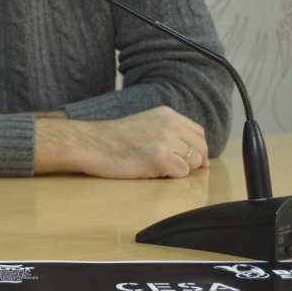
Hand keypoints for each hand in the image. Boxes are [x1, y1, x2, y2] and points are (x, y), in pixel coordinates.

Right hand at [35, 106, 207, 178]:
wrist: (91, 143)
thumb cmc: (113, 139)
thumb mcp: (145, 123)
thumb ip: (168, 131)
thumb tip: (194, 154)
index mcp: (167, 114)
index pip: (198, 132)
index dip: (198, 148)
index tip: (191, 159)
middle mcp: (170, 124)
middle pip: (201, 147)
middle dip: (195, 161)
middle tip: (178, 169)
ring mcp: (166, 140)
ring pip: (193, 162)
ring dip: (180, 169)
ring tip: (158, 168)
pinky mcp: (161, 158)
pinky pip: (182, 173)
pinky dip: (171, 176)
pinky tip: (152, 171)